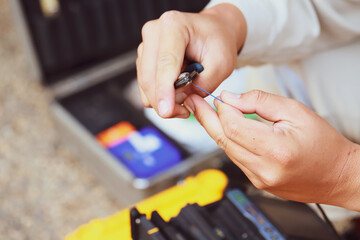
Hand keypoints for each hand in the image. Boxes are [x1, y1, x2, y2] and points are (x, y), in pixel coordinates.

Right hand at [136, 4, 245, 117]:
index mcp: (174, 26)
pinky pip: (146, 87)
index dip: (164, 90)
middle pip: (149, 78)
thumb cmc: (219, 42)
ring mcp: (146, 46)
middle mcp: (154, 32)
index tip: (166, 111)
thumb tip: (179, 99)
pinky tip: (177, 93)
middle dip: (165, 102)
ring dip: (163, 100)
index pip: (166, 63)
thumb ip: (203, 84)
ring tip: (185, 98)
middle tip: (185, 112)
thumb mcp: (222, 64)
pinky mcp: (144, 59)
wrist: (213, 32)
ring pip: (145, 86)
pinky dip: (159, 96)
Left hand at [184, 90, 359, 210]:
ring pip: (226, 149)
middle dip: (206, 118)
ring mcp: (259, 179)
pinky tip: (226, 129)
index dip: (222, 109)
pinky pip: (235, 158)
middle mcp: (264, 169)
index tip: (220, 97)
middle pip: (222, 139)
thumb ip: (260, 102)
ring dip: (215, 129)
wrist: (338, 175)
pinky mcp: (258, 182)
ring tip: (207, 112)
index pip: (233, 127)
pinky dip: (228, 141)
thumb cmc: (324, 143)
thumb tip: (230, 98)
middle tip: (194, 102)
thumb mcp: (295, 111)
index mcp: (276, 150)